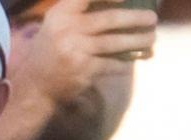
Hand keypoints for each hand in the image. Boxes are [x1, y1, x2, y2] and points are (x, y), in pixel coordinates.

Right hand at [22, 0, 158, 105]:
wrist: (37, 82)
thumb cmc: (53, 48)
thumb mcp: (58, 23)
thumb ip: (80, 12)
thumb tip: (119, 6)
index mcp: (61, 12)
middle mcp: (68, 28)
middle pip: (109, 19)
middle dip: (135, 19)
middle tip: (152, 18)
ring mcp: (76, 50)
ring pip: (115, 43)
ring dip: (137, 41)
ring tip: (152, 39)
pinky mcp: (84, 69)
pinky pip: (112, 64)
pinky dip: (125, 62)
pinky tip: (136, 59)